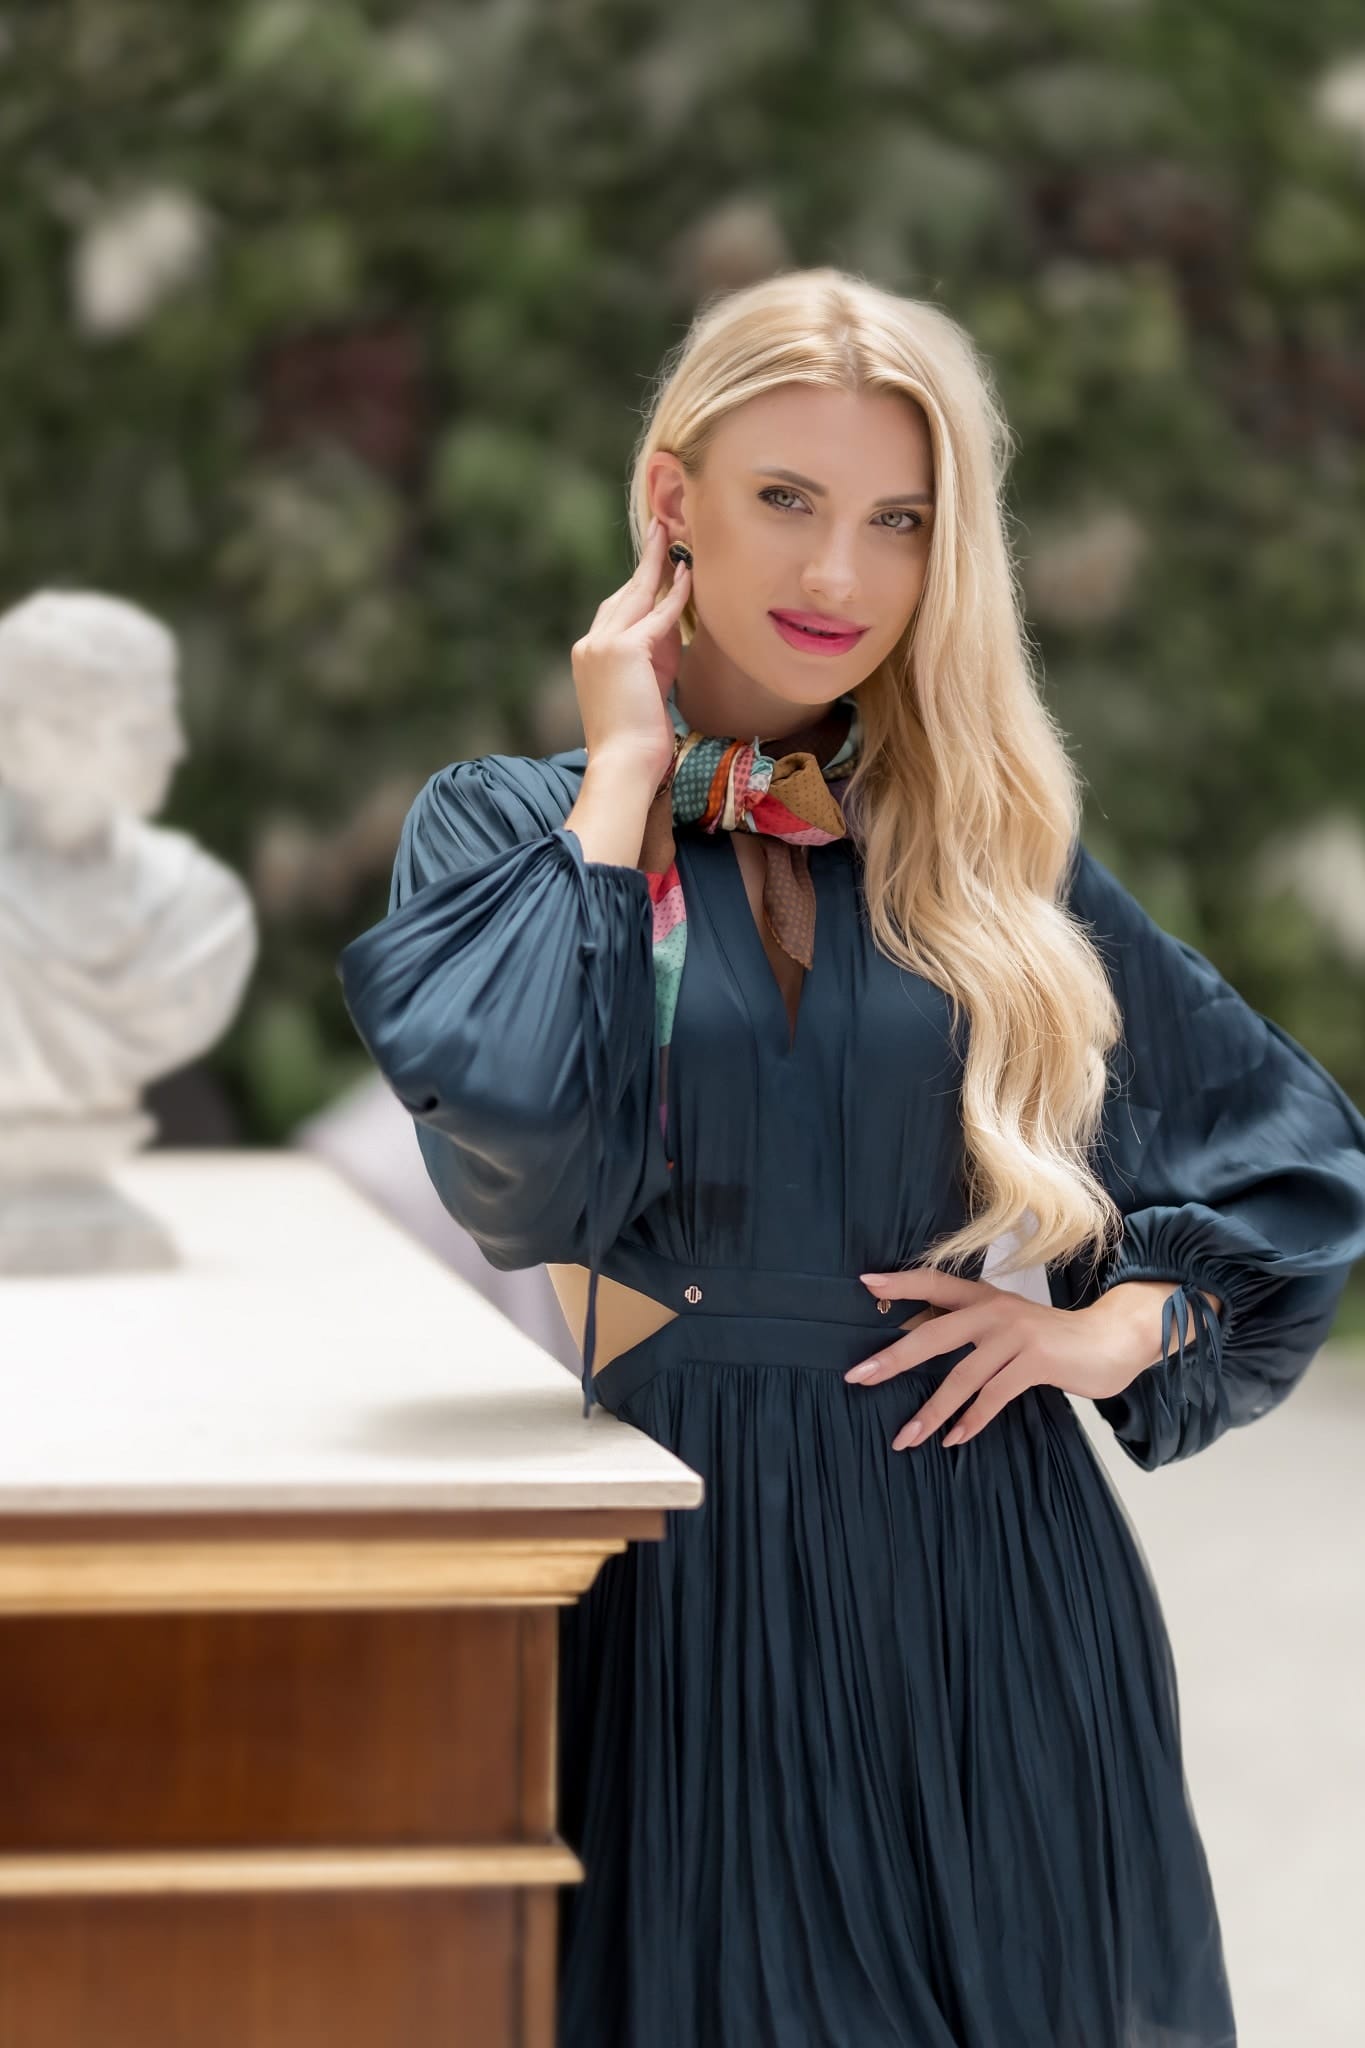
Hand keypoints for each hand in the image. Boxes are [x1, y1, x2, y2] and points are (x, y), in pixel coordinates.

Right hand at [570, 513, 691, 786]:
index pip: (617, 611)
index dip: (638, 586)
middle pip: (622, 593)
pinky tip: (689, 573)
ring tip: (670, 533)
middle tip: (661, 529)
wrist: (623, 764)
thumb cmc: (638, 739)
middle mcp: (590, 644)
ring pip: (636, 595)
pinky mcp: (623, 650)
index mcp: (592, 655)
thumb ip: (656, 654)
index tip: (656, 564)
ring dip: (656, 562)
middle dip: (645, 561)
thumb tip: (674, 622)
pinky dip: (675, 594)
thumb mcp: (646, 688)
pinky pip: (657, 614)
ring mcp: (602, 644)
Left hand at [846, 1267, 1154, 1452]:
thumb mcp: (1008, 1322)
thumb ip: (972, 1328)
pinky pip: (994, 1396)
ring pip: (962, 1376)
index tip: (865, 1284)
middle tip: (858, 1377)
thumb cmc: (1051, 1337)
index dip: (900, 1283)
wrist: (1109, 1339)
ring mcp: (1016, 1335)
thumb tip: (920, 1347)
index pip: (934, 1282)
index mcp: (983, 1297)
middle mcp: (995, 1310)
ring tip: (905, 1437)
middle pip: (934, 1334)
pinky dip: (971, 1420)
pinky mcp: (1036, 1361)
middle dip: (894, 1358)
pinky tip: (953, 1439)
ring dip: (931, 1411)